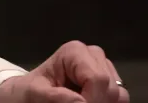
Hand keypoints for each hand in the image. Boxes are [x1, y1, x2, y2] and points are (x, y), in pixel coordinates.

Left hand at [0, 41, 128, 102]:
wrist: (28, 95)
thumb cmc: (29, 91)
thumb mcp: (35, 93)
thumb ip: (54, 97)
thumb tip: (81, 102)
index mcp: (75, 51)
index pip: (97, 79)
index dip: (91, 99)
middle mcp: (93, 55)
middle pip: (110, 87)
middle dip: (96, 102)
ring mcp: (104, 68)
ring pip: (119, 95)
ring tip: (79, 102)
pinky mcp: (109, 82)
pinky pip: (119, 99)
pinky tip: (87, 101)